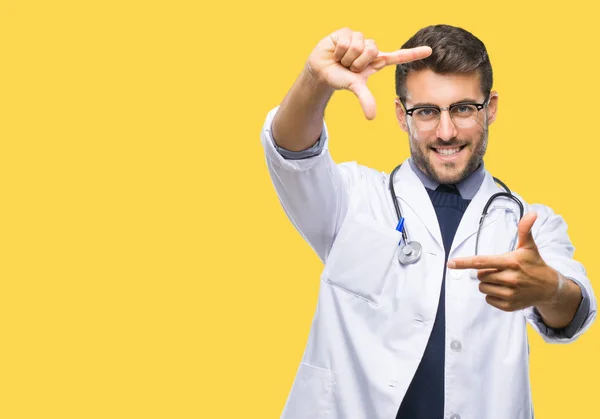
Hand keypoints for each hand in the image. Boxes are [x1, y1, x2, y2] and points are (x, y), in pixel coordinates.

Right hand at [305, 28, 430, 119]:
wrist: (321, 71)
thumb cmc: (340, 78)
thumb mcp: (355, 88)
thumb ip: (365, 100)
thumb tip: (371, 118)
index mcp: (377, 60)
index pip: (399, 56)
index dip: (413, 54)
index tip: (430, 51)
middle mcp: (370, 48)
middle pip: (373, 49)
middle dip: (357, 62)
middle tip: (349, 67)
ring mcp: (359, 39)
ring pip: (359, 45)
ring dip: (347, 57)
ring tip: (341, 60)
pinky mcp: (346, 32)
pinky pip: (346, 40)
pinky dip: (338, 50)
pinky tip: (335, 52)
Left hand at [447, 212, 560, 311]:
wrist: (550, 288)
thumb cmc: (535, 264)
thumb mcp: (529, 247)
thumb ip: (525, 230)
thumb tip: (531, 213)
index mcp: (511, 262)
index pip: (481, 262)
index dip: (464, 262)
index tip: (450, 263)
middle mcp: (510, 278)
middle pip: (480, 275)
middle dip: (485, 272)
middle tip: (500, 270)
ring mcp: (510, 294)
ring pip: (483, 287)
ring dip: (488, 283)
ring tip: (503, 280)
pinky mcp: (509, 306)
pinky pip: (488, 299)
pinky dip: (493, 295)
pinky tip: (505, 290)